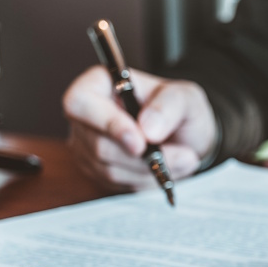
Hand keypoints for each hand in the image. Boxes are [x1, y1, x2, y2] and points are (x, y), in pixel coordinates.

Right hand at [63, 66, 217, 190]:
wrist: (184, 137)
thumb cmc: (179, 109)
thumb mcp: (186, 98)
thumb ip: (169, 106)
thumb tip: (147, 129)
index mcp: (99, 83)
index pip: (81, 103)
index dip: (108, 124)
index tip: (140, 142)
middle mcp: (86, 114)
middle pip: (98, 144)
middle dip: (142, 157)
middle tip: (184, 155)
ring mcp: (87, 144)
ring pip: (109, 169)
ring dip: (150, 169)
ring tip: (184, 158)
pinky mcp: (96, 169)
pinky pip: (118, 183)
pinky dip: (147, 179)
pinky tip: (166, 168)